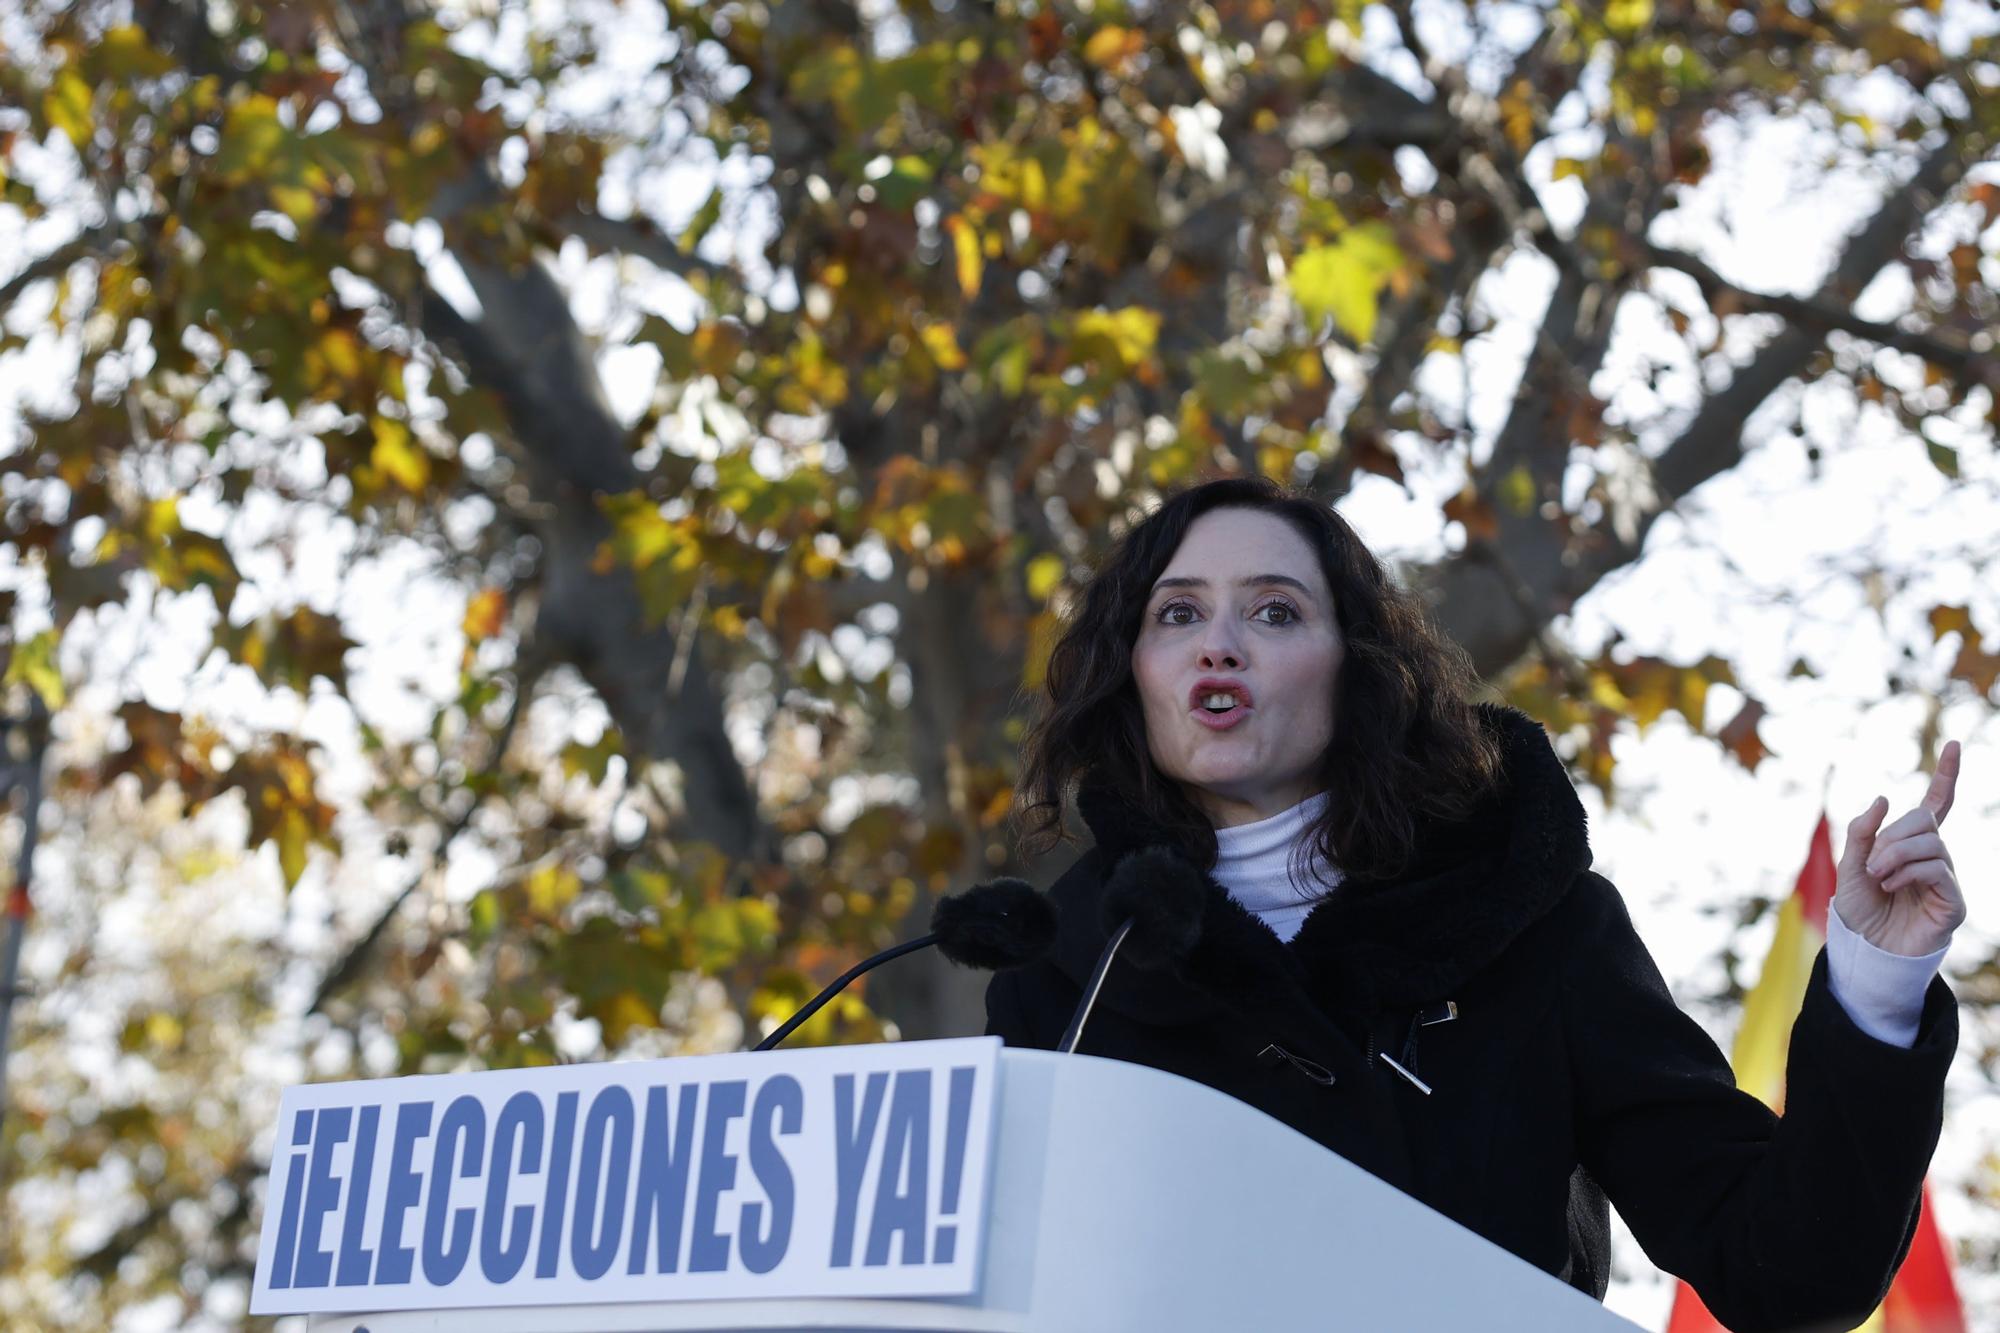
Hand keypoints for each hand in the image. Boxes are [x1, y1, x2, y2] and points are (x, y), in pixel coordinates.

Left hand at [1834, 740, 1963, 956]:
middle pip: (1925, 821)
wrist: (1864, 950)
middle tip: (1871, 864)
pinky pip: (1937, 870)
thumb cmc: (1859, 910)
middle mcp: (1934, 857)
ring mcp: (1946, 878)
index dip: (1946, 775)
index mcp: (1910, 844)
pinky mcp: (1953, 902)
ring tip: (1877, 877)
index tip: (1955, 744)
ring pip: (1930, 843)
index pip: (1936, 804)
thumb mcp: (1849, 866)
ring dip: (1895, 856)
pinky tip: (1890, 886)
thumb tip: (1886, 799)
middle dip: (1892, 835)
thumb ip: (1863, 833)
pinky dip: (1908, 873)